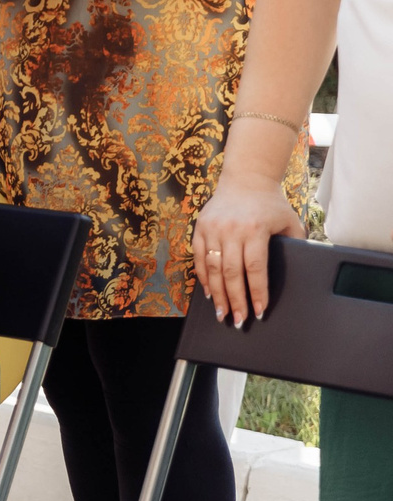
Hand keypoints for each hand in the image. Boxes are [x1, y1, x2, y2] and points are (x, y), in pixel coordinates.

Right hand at [193, 171, 299, 324]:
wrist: (246, 179)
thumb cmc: (272, 204)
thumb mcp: (290, 222)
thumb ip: (294, 246)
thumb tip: (300, 274)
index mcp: (255, 229)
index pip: (255, 268)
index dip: (257, 292)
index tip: (259, 311)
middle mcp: (231, 230)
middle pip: (232, 273)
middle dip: (235, 300)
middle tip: (237, 321)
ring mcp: (213, 228)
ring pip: (213, 269)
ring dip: (217, 294)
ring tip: (222, 313)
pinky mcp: (200, 228)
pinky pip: (200, 258)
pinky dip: (204, 277)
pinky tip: (209, 293)